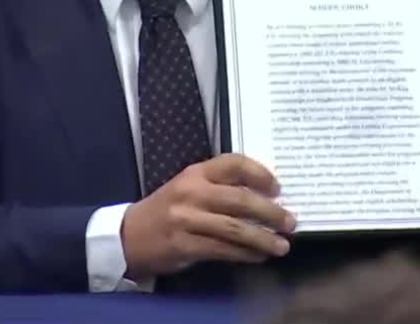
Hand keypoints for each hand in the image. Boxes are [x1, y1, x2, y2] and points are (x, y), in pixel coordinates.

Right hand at [121, 154, 296, 279]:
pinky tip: (259, 256)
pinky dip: (245, 254)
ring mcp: (187, 219)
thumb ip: (220, 187)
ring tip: (282, 245)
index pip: (233, 163)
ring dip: (263, 238)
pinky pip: (223, 250)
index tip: (278, 188)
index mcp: (195, 173)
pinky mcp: (184, 245)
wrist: (129, 235)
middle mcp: (192, 192)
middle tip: (290, 222)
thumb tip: (265, 197)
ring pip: (235, 228)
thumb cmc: (167, 210)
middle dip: (270, 212)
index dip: (260, 174)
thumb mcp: (188, 188)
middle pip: (240, 198)